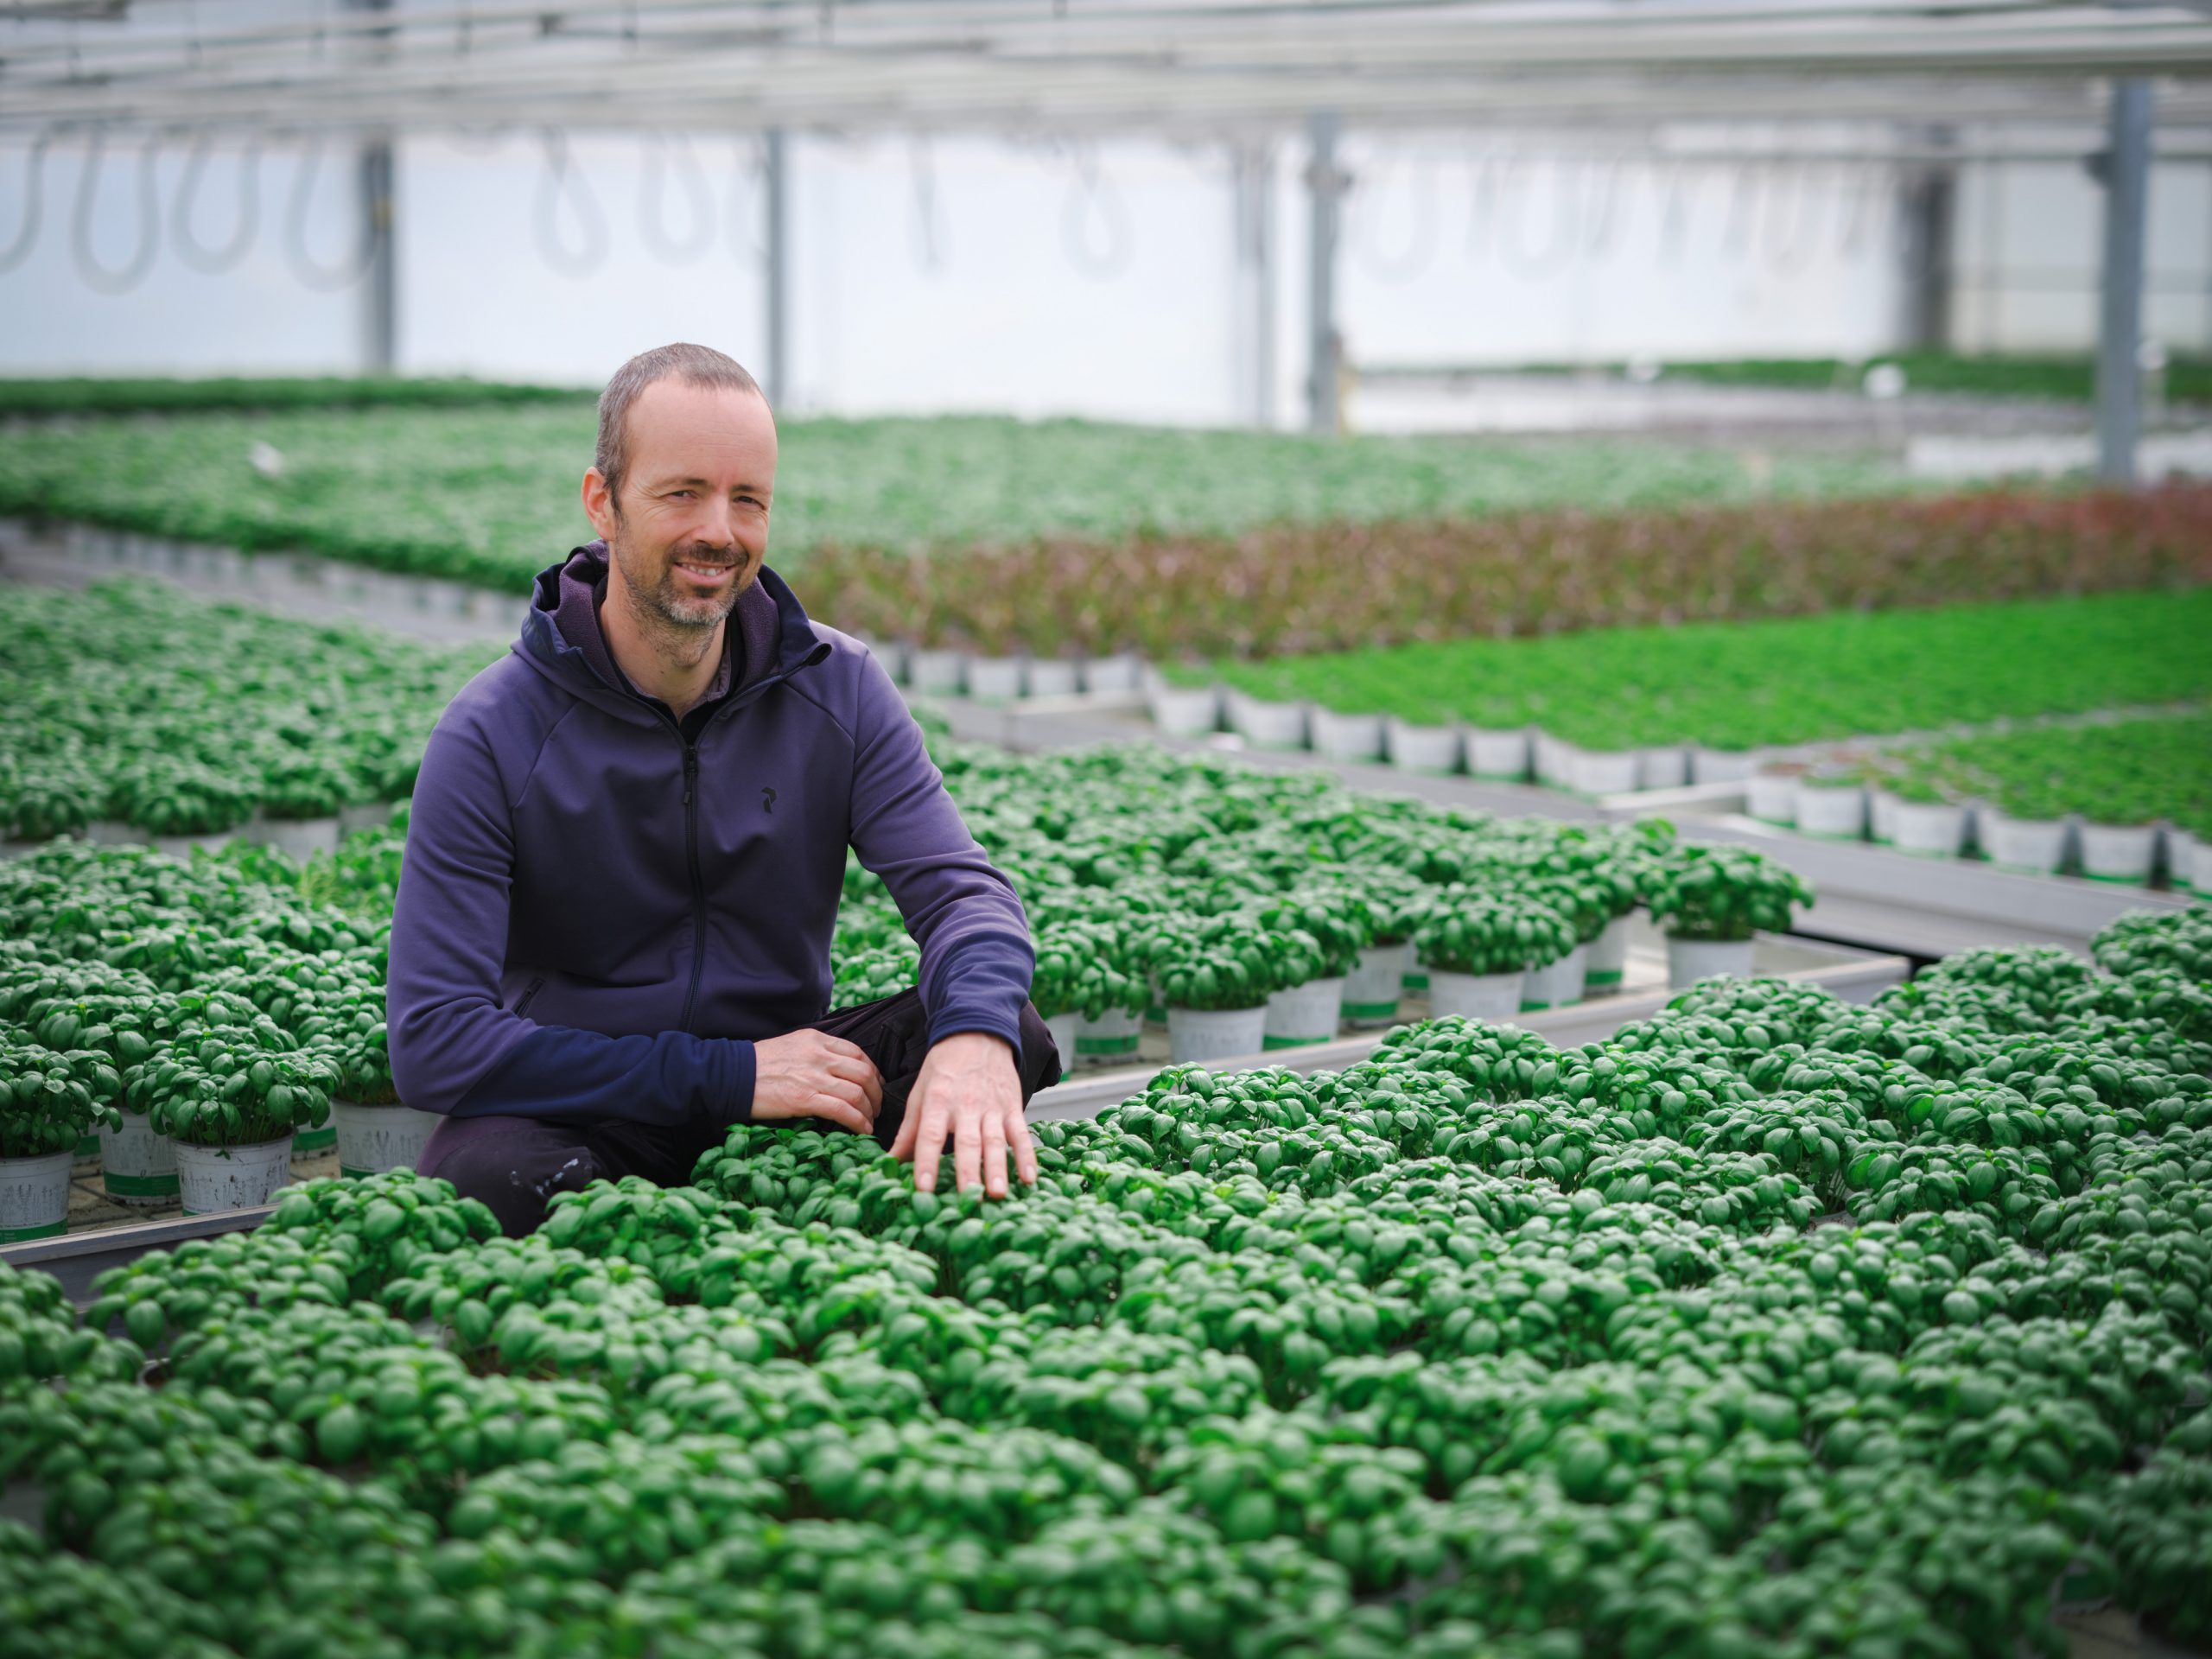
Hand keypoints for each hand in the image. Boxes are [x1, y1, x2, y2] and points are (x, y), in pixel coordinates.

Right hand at [751, 1029, 882, 1135]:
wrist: (731, 1075)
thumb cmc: (759, 1064)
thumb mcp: (792, 1045)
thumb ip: (816, 1052)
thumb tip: (837, 1070)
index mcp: (817, 1039)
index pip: (858, 1053)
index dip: (873, 1072)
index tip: (876, 1085)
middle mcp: (819, 1055)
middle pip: (864, 1073)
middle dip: (877, 1093)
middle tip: (877, 1106)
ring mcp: (813, 1076)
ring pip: (857, 1093)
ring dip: (869, 1110)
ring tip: (870, 1121)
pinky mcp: (804, 1098)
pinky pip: (842, 1110)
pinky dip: (858, 1121)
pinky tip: (862, 1130)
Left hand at [889, 1031, 1034, 1198]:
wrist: (978, 1033)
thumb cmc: (944, 1068)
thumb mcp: (920, 1093)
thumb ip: (908, 1131)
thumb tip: (890, 1163)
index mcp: (937, 1101)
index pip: (930, 1135)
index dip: (926, 1162)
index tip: (923, 1188)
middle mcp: (965, 1105)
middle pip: (967, 1142)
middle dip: (968, 1172)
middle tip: (968, 1199)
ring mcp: (992, 1106)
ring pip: (995, 1141)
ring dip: (998, 1168)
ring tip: (998, 1193)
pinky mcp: (1012, 1106)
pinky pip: (1020, 1133)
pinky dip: (1026, 1155)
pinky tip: (1029, 1177)